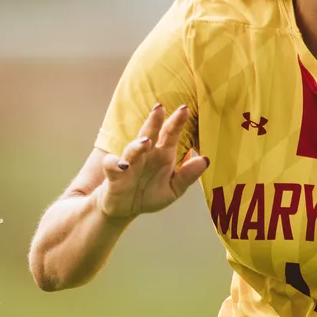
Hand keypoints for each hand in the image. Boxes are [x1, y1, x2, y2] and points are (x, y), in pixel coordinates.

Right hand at [97, 104, 209, 220]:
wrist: (125, 209)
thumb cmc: (150, 194)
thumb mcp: (174, 189)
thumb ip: (188, 175)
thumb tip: (205, 160)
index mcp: (163, 153)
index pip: (170, 134)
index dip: (176, 122)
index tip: (184, 109)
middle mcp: (146, 154)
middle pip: (150, 133)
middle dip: (154, 121)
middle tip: (159, 108)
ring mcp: (129, 162)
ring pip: (132, 148)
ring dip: (138, 145)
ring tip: (146, 142)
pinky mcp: (115, 175)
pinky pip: (111, 166)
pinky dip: (114, 163)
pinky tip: (122, 165)